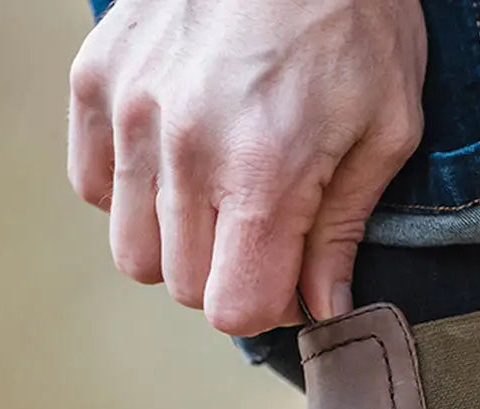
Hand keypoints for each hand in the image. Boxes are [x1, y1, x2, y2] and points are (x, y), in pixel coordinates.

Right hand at [67, 0, 425, 332]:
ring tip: (219, 197)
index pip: (234, 309)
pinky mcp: (95, 79)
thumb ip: (343, 229)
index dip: (269, 307)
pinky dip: (133, 195)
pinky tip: (177, 162)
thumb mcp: (384, 128)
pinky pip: (95, 188)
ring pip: (134, 251)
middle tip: (264, 236)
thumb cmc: (354, 16)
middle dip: (229, 277)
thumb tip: (324, 307)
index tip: (291, 280)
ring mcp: (130, 112)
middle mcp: (184, 150)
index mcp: (263, 172)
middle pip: (184, 287)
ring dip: (177, 245)